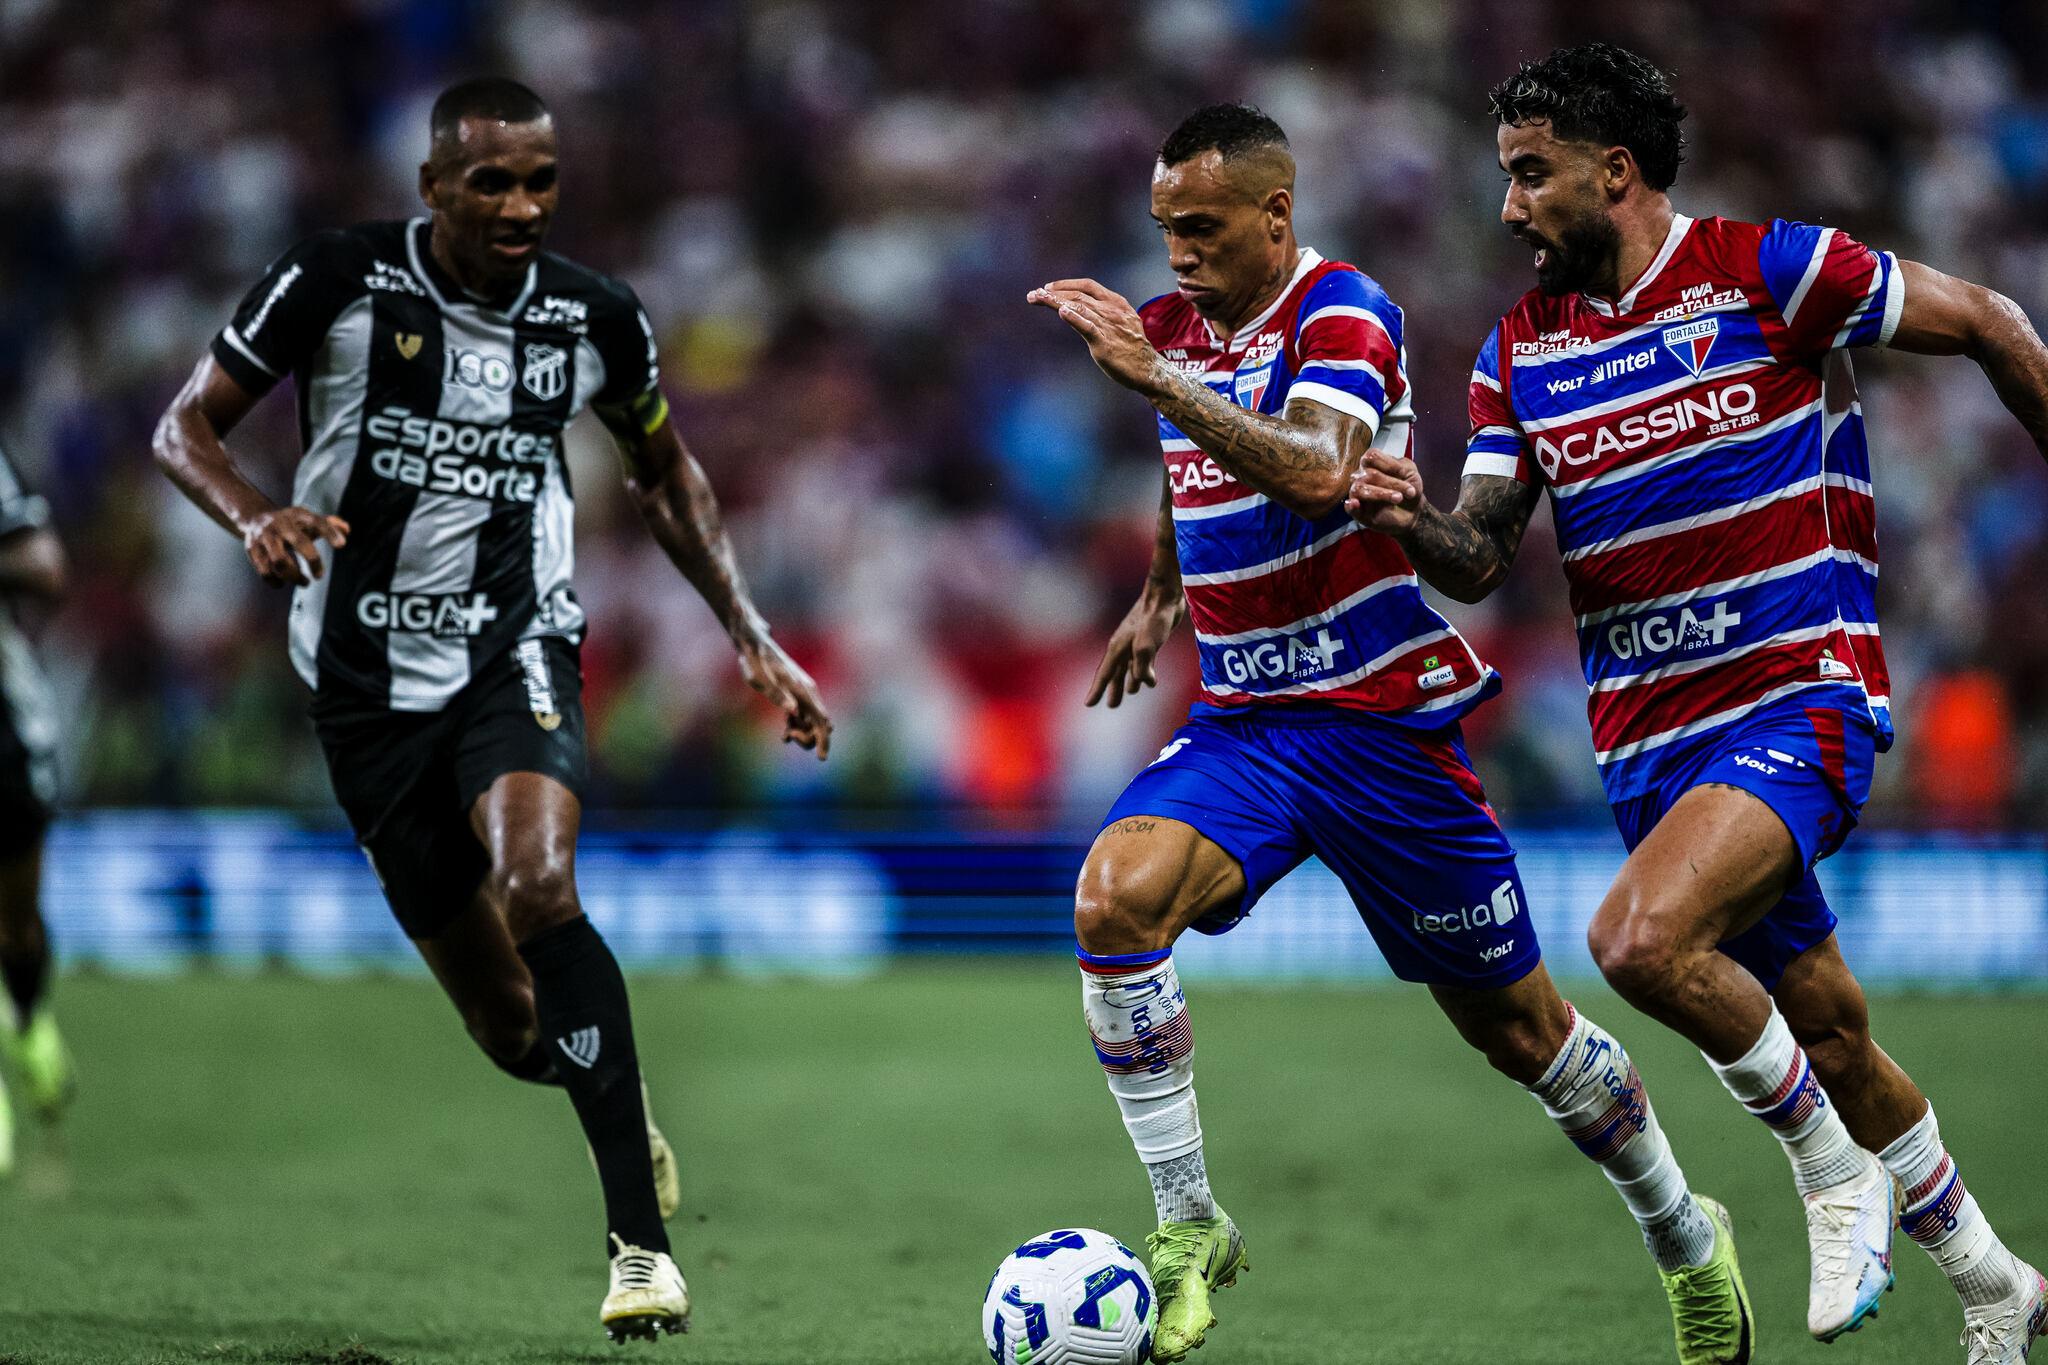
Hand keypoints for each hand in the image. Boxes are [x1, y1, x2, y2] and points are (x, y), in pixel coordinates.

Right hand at [242, 506, 348, 586]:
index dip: (330, 532)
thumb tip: (347, 530)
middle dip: (313, 560)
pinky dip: (275, 581)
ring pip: (280, 561)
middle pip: (299, 542)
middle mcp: (281, 525)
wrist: (255, 518)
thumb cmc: (291, 522)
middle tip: (319, 576)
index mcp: (298, 516)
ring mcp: (265, 537)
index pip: (317, 522)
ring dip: (294, 576)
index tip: (342, 545)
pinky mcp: (252, 550)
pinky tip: (283, 583)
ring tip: (304, 582)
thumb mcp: (307, 519)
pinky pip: (264, 571)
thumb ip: (329, 524)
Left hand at [735, 632, 832, 759]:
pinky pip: (803, 716)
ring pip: (812, 721)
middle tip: (787, 737)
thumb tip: (793, 711)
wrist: (754, 645)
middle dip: (809, 738)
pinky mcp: (795, 694)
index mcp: (803, 691)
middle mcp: (808, 692)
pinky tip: (785, 734)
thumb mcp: (762, 681)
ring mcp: (802, 693)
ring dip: (802, 732)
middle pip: (819, 724)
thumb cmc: (755, 662)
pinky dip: (797, 726)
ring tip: (785, 735)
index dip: (823, 740)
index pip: (821, 720)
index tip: (821, 758)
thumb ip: (778, 696)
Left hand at [1027, 278, 1165, 393]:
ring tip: (1038, 298)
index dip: (1066, 284)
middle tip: (1033, 295)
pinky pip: (1087, 327)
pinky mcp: (1104, 343)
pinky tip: (1061, 312)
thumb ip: (1102, 312)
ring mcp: (1108, 325)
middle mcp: (1112, 310)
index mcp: (1116, 302)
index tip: (1048, 287)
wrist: (1148, 368)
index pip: (1087, 286)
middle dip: (1053, 293)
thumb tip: (1079, 309)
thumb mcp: (1120, 321)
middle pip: (1078, 295)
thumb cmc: (1131, 346)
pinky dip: (1074, 318)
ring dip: (1055, 301)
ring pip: (1078, 307)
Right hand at [1087, 592, 1182, 707]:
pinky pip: (1142, 662)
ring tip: (1129, 694)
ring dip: (1129, 681)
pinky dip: (1143, 673)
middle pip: (1116, 673)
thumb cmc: (1153, 618)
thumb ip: (1141, 665)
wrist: (1165, 596)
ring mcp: (1135, 643)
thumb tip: (1141, 682)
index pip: (1105, 673)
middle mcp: (1123, 646)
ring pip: (1129, 668)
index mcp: (1118, 647)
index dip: (1096, 690)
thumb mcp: (1147, 645)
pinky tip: (1150, 681)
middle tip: (1112, 706)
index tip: (1088, 704)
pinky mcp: (1149, 641)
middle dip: (1113, 689)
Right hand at [1343, 451, 1423, 536]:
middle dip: (1392, 483)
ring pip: (1359, 488)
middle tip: (1410, 492)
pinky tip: (1355, 504)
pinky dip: (1351, 505)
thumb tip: (1371, 469)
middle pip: (1369, 474)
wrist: (1414, 513)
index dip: (1388, 465)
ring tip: (1398, 499)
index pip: (1371, 457)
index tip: (1406, 474)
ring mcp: (1359, 494)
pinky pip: (1348, 507)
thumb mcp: (1409, 473)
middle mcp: (1363, 477)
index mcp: (1374, 465)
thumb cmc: (1409, 490)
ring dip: (1380, 493)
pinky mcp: (1359, 512)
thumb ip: (1395, 466)